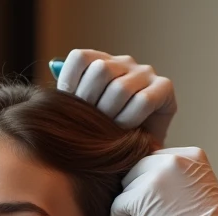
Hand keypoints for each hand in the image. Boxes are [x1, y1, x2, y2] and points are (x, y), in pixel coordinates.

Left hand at [54, 49, 176, 145]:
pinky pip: (142, 101)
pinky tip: (128, 132)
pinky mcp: (164, 87)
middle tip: (93, 125)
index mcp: (100, 62)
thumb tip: (53, 66)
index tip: (71, 111)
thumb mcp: (81, 115)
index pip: (80, 58)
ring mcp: (145, 72)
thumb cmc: (104, 135)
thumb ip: (69, 95)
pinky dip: (130, 120)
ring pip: (120, 88)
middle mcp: (123, 62)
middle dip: (92, 105)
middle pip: (100, 70)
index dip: (71, 86)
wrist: (136, 155)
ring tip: (110, 131)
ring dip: (111, 116)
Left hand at [109, 147, 217, 215]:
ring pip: (128, 184)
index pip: (158, 158)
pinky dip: (116, 215)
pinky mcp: (142, 198)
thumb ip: (179, 176)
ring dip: (128, 202)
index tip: (148, 193)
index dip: (150, 177)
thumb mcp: (202, 188)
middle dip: (136, 186)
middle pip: (139, 167)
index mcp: (193, 155)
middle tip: (135, 205)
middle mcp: (175, 160)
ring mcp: (158, 177)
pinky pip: (118, 202)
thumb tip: (149, 174)